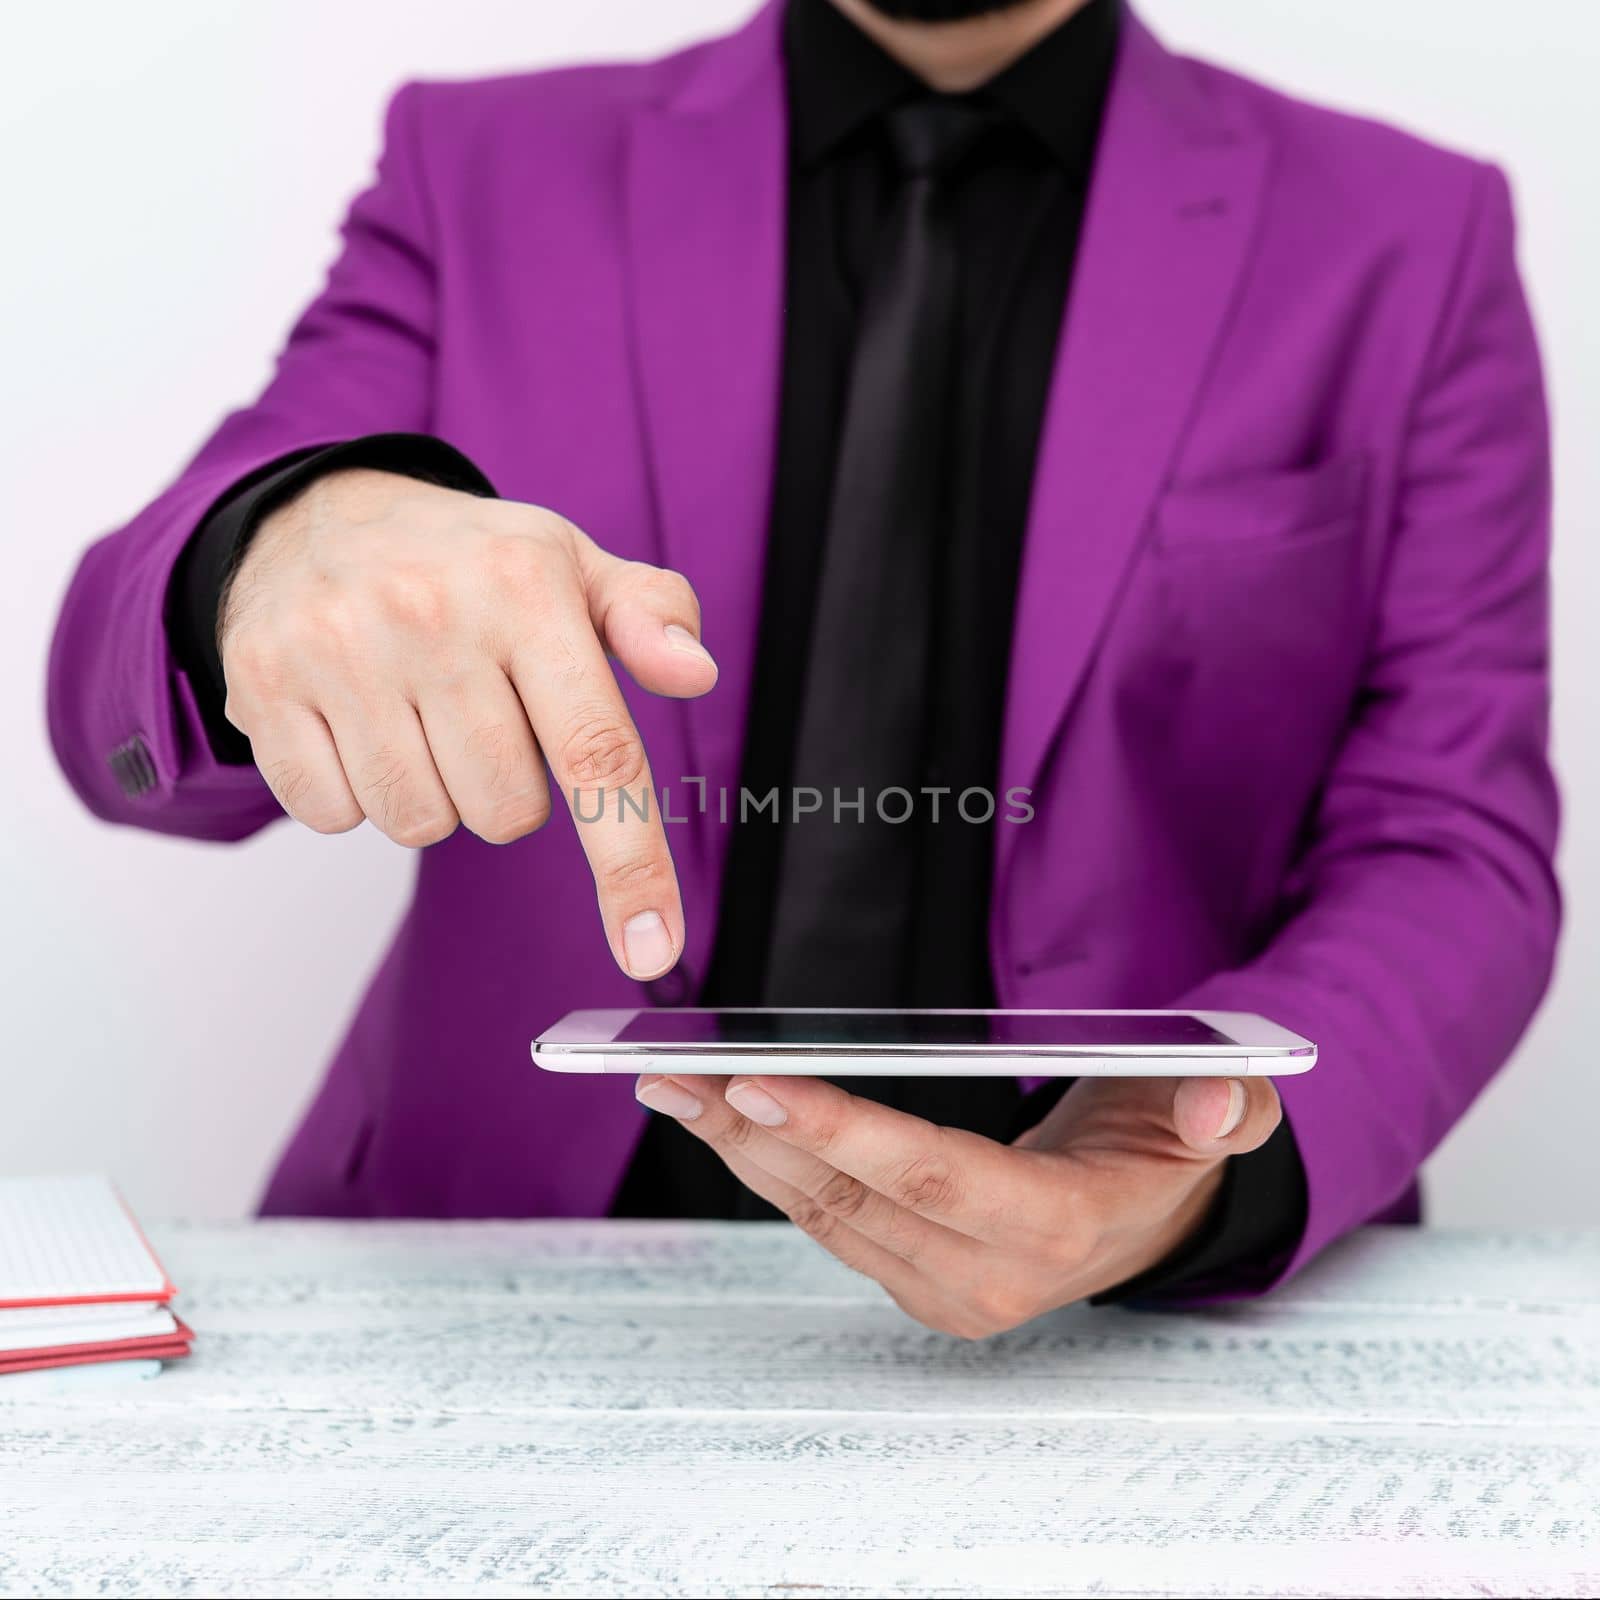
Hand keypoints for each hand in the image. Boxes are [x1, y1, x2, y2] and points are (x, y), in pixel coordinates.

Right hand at [220, 468, 717, 977]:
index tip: (652, 952)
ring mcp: (337, 649)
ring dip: (434, 795)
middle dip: (508, 790)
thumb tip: (697, 674)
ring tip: (419, 717)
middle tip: (485, 719)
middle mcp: (429, 614)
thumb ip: (652, 618)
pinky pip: (335, 815)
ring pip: (420, 823)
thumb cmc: (470, 564)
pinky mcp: (262, 685)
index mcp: (525, 587)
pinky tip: (356, 723)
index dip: (630, 864)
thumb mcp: (573, 567)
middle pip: (505, 812)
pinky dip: (355, 791)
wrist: (316, 515)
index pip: (595, 752)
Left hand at [634, 1071, 1282, 1337]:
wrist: (1140, 1215)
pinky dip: (765, 1166)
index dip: (844, 1131)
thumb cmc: (1164, 1147)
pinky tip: (722, 1117)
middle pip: (853, 1196)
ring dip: (739, 1148)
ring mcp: (939, 1287)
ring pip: (819, 1213)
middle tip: (676, 1071)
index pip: (934, 1176)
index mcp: (1058, 1228)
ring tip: (672, 1084)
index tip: (757, 1083)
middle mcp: (988, 1275)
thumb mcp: (1215, 1114)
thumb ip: (1226, 1107)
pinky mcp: (907, 1278)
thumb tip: (1214, 1102)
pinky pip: (822, 1220)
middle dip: (756, 1131)